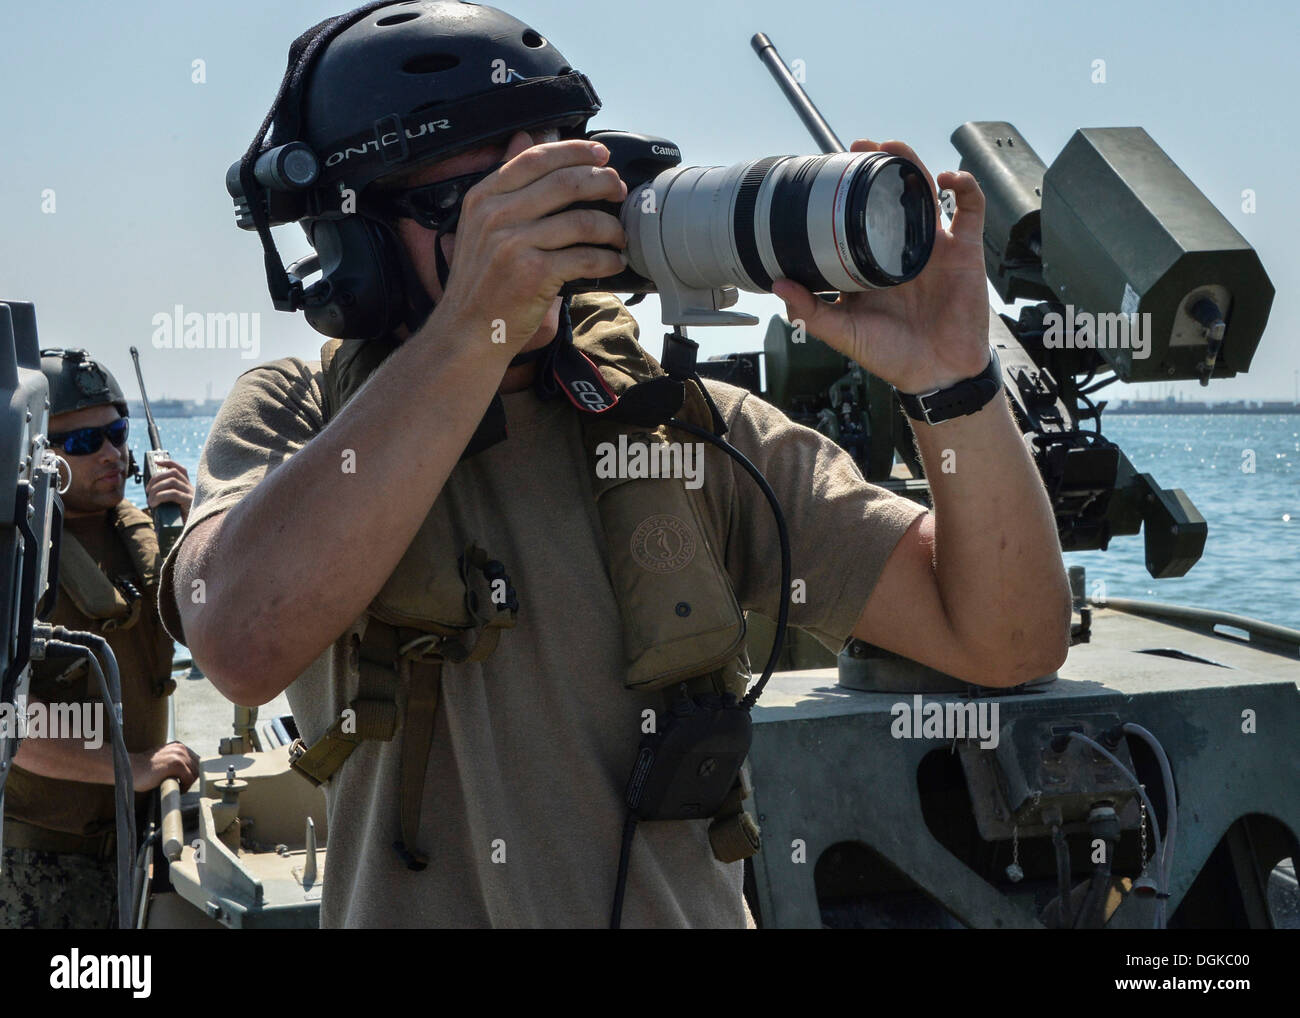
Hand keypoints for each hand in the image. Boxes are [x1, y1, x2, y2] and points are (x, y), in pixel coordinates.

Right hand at [131, 740, 200, 792]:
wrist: (128, 769)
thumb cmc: (144, 770)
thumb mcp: (163, 760)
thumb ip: (176, 762)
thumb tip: (191, 773)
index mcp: (178, 746)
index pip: (196, 761)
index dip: (191, 773)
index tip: (183, 781)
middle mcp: (180, 748)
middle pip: (197, 767)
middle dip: (190, 779)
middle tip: (180, 786)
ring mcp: (178, 755)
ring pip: (195, 773)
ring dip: (188, 783)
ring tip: (177, 788)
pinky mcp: (176, 764)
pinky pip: (189, 779)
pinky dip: (185, 787)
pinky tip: (176, 789)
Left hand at [145, 457, 193, 521]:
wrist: (194, 532)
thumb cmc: (180, 522)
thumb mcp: (173, 508)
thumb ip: (166, 500)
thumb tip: (150, 495)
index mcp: (188, 488)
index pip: (180, 469)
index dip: (168, 463)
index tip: (156, 462)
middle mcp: (192, 489)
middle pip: (173, 473)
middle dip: (156, 478)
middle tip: (147, 491)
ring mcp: (192, 495)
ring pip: (171, 481)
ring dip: (156, 489)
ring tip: (150, 500)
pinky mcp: (191, 502)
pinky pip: (173, 493)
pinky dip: (160, 496)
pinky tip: (155, 504)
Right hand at [430, 130, 627, 352]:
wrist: (466, 331)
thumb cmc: (480, 282)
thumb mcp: (480, 224)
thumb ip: (506, 184)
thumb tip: (525, 136)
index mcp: (484, 197)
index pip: (536, 159)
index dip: (575, 151)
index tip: (601, 155)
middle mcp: (496, 215)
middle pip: (566, 183)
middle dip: (603, 182)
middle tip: (619, 191)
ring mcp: (514, 243)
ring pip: (582, 221)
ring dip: (611, 228)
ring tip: (618, 236)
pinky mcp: (533, 273)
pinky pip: (585, 258)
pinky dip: (607, 260)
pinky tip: (613, 263)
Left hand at [771, 139, 991, 393]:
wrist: (936, 374)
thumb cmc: (891, 356)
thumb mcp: (843, 333)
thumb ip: (810, 310)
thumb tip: (777, 284)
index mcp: (872, 264)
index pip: (858, 217)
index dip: (848, 192)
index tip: (831, 171)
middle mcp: (902, 249)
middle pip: (890, 195)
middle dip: (878, 166)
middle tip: (859, 147)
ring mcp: (934, 247)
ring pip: (926, 192)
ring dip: (911, 164)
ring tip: (893, 148)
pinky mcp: (965, 250)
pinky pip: (971, 208)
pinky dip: (963, 185)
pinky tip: (946, 178)